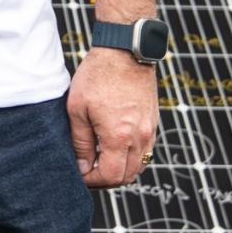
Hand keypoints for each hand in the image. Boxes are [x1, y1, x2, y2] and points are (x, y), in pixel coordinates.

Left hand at [68, 48, 158, 187]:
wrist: (125, 51)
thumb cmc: (98, 75)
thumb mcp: (78, 109)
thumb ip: (81, 142)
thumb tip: (82, 167)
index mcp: (118, 136)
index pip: (110, 176)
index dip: (93, 181)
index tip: (80, 175)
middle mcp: (139, 137)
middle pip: (127, 176)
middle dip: (106, 179)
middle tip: (88, 172)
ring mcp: (149, 130)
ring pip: (139, 166)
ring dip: (120, 169)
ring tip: (100, 161)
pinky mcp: (153, 122)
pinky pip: (145, 151)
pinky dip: (131, 157)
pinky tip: (114, 148)